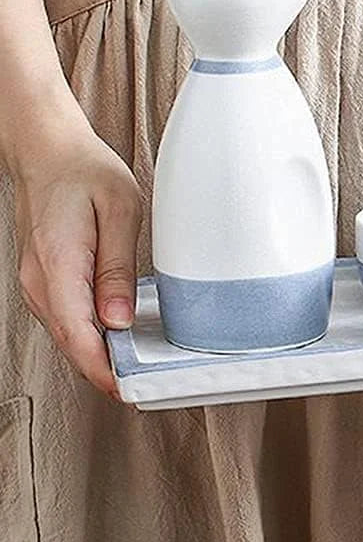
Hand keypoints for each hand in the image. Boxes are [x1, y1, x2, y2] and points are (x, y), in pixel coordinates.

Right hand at [10, 111, 140, 398]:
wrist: (48, 152)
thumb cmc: (86, 172)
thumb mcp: (120, 211)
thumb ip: (118, 268)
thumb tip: (118, 320)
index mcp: (58, 264)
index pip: (77, 333)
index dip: (102, 368)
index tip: (128, 389)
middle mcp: (39, 281)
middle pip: (71, 341)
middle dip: (105, 370)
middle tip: (146, 386)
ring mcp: (38, 283)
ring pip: (68, 333)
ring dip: (99, 354)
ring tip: (140, 367)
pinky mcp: (46, 280)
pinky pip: (67, 317)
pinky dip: (91, 334)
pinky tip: (118, 337)